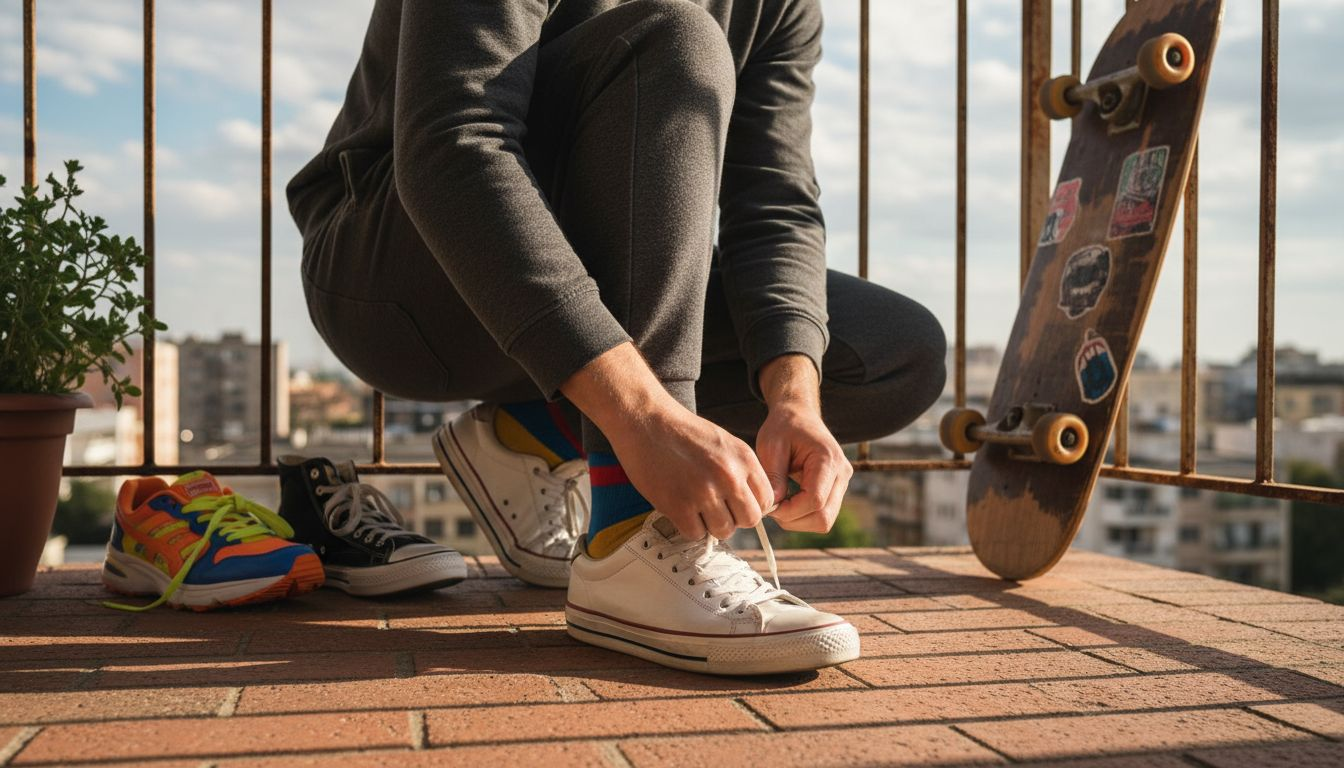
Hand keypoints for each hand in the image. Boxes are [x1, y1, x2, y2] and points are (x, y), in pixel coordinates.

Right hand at [607, 405, 774, 540]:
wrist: (646, 421)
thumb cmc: (682, 432)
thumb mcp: (725, 443)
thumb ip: (742, 471)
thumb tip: (751, 502)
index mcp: (743, 459)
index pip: (768, 500)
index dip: (752, 506)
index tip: (737, 505)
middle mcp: (728, 476)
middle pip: (749, 520)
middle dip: (734, 519)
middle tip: (717, 509)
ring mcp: (704, 492)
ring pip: (723, 531)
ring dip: (710, 524)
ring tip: (696, 507)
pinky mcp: (679, 506)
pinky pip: (696, 534)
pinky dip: (689, 526)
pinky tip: (681, 509)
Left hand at [756, 354, 852, 533]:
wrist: (798, 415)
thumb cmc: (784, 427)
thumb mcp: (771, 445)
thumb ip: (773, 475)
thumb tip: (773, 506)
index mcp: (828, 459)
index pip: (815, 500)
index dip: (790, 511)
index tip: (769, 506)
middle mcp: (842, 473)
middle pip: (824, 517)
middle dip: (794, 520)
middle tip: (771, 508)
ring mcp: (842, 482)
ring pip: (825, 520)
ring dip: (798, 520)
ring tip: (778, 503)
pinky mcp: (836, 489)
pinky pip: (823, 514)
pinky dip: (803, 515)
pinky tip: (788, 501)